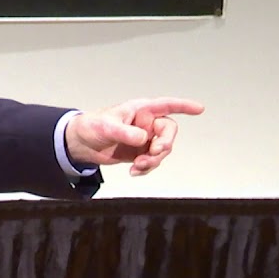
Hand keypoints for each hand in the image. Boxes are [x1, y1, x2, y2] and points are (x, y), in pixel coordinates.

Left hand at [65, 97, 204, 176]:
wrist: (80, 143)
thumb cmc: (91, 126)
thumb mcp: (106, 127)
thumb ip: (125, 132)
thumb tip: (142, 139)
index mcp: (140, 110)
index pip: (166, 105)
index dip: (183, 106)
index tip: (199, 109)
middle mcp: (146, 124)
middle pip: (168, 133)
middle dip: (164, 144)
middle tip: (154, 152)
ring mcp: (144, 139)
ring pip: (161, 150)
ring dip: (153, 160)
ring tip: (138, 166)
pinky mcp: (139, 153)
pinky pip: (152, 161)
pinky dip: (146, 168)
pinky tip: (134, 172)